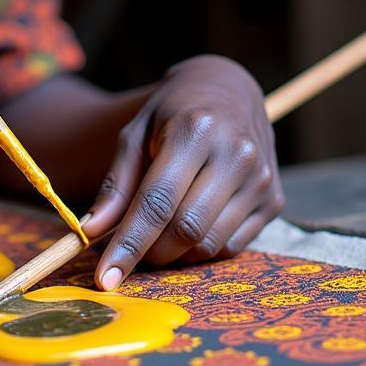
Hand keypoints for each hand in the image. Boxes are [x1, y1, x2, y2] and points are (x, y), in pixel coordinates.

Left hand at [85, 55, 281, 288]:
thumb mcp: (135, 133)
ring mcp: (261, 178)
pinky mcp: (274, 199)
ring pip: (210, 244)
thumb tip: (92, 232)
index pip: (157, 201)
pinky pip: (232, 246)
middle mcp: (236, 153)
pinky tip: (189, 223)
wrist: (229, 88)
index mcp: (195, 129)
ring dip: (176, 253)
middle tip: (130, 249)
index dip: (129, 244)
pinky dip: (201, 248)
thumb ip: (115, 184)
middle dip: (151, 252)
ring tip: (158, 232)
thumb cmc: (173, 112)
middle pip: (186, 229)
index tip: (107, 278)